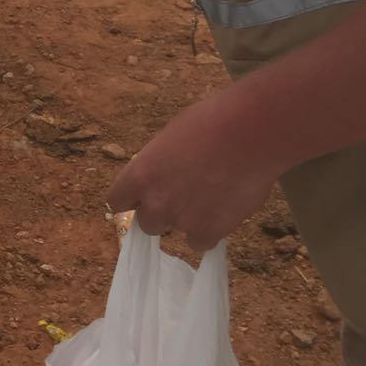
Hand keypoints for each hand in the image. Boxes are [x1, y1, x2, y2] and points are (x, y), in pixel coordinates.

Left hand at [105, 91, 278, 251]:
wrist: (249, 134)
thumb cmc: (210, 122)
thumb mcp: (170, 137)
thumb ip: (158, 163)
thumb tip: (161, 175)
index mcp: (139, 175)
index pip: (116, 202)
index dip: (131, 200)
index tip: (141, 198)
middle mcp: (155, 202)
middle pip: (146, 223)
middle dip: (161, 212)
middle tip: (183, 196)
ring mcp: (182, 220)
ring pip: (177, 232)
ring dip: (188, 220)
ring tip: (210, 196)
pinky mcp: (210, 232)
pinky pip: (201, 242)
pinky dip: (210, 231)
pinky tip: (223, 209)